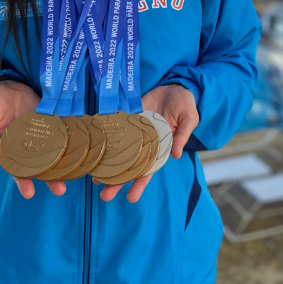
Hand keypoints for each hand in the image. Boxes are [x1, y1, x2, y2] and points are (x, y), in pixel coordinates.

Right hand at [0, 80, 66, 199]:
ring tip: (74, 174)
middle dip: (49, 178)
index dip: (23, 181)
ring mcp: (41, 133)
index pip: (17, 169)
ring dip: (63, 162)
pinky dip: (70, 138)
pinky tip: (79, 146)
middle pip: (40, 165)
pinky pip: (60, 131)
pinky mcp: (50, 120)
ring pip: (53, 151)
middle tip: (60, 190)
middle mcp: (27, 145)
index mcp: (9, 149)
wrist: (5, 82)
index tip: (29, 193)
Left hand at [96, 83, 197, 203]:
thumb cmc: (184, 104)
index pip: (148, 170)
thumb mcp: (188, 119)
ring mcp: (133, 132)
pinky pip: (114, 130)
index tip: (130, 198)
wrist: (173, 85)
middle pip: (128, 166)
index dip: (139, 184)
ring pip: (117, 152)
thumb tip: (175, 155)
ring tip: (93, 177)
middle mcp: (143, 144)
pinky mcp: (126, 117)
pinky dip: (104, 139)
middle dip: (116, 182)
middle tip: (104, 195)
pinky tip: (93, 147)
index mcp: (159, 149)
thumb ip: (182, 136)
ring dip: (106, 164)